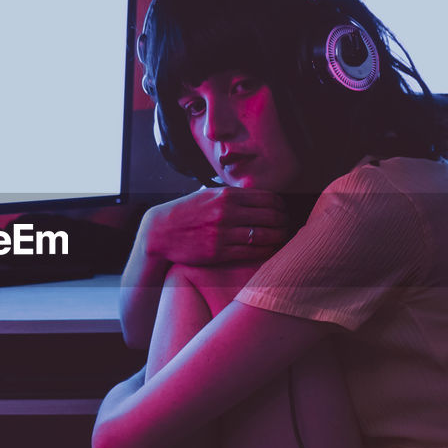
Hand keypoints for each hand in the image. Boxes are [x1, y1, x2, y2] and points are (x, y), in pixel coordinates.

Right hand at [142, 187, 288, 265]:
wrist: (160, 232)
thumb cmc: (186, 213)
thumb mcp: (208, 195)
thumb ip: (232, 195)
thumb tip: (259, 196)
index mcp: (226, 195)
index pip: (268, 198)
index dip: (282, 206)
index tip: (284, 211)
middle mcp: (226, 212)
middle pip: (271, 216)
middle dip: (284, 222)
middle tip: (287, 226)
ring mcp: (223, 233)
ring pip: (265, 235)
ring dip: (279, 238)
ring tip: (282, 239)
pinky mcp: (219, 252)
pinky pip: (252, 252)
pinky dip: (265, 251)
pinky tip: (269, 250)